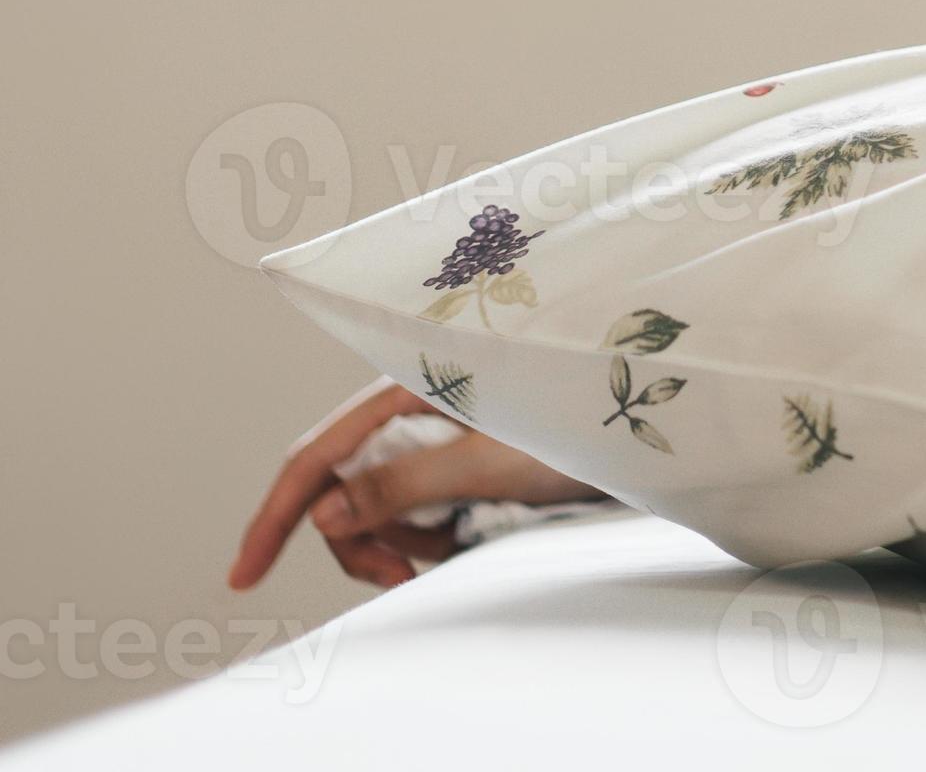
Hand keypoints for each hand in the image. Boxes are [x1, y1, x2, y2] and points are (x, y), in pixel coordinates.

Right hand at [229, 378, 604, 592]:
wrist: (646, 430)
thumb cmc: (579, 424)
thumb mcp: (489, 460)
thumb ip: (405, 483)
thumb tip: (323, 512)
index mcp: (408, 387)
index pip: (318, 455)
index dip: (274, 514)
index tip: (243, 574)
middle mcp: (413, 409)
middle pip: (341, 490)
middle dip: (360, 539)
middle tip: (402, 574)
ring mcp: (434, 438)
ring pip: (377, 509)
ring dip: (403, 541)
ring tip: (461, 538)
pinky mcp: (457, 466)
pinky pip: (415, 515)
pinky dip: (430, 537)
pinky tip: (470, 534)